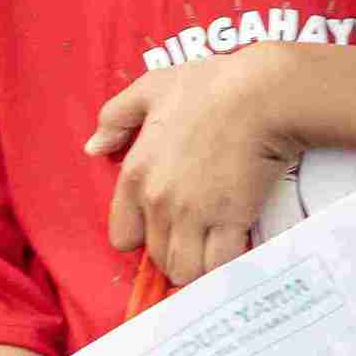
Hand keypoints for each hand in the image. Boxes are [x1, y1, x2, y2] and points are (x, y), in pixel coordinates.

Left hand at [87, 45, 306, 283]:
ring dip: (199, 264)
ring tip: (214, 245)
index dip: (144, 233)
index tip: (165, 222)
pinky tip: (235, 245)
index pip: (123, 235)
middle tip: (196, 233)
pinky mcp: (230, 221)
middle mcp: (158, 201)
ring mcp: (194, 214)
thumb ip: (116, 117)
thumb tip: (93, 147)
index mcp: (136, 173)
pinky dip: (225, 263)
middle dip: (175, 250)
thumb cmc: (210, 86)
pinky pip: (218, 265)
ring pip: (184, 269)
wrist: (262, 95)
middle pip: (157, 257)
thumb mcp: (152, 87)